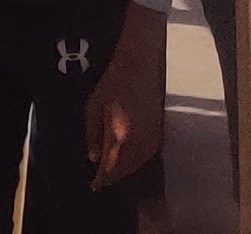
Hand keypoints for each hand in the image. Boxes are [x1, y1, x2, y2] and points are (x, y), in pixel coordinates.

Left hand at [83, 10, 166, 182]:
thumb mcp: (94, 107)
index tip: (93, 185)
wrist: (139, 65)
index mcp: (123, 135)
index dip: (102, 179)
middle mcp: (140, 141)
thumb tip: (93, 158)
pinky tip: (126, 160)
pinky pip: (145, 156)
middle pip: (125, 169)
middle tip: (99, 180)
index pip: (112, 168)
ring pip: (137, 165)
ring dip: (123, 170)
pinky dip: (134, 162)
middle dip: (112, 176)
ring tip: (110, 172)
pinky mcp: (158, 132)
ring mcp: (152, 137)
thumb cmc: (113, 83)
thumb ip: (92, 135)